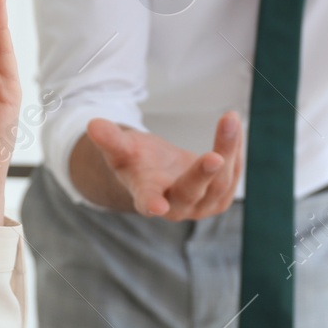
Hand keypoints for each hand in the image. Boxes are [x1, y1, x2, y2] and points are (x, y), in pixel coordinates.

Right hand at [82, 111, 243, 218]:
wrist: (159, 174)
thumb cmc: (138, 162)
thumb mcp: (122, 149)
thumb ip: (111, 139)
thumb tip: (93, 124)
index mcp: (147, 197)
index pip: (147, 202)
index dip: (151, 204)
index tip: (156, 208)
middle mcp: (175, 207)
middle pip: (191, 192)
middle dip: (202, 175)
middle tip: (214, 157)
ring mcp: (200, 206)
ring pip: (219, 182)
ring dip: (227, 150)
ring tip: (230, 120)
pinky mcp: (219, 197)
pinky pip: (232, 174)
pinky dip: (234, 150)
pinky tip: (232, 128)